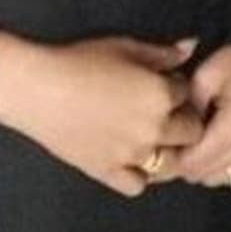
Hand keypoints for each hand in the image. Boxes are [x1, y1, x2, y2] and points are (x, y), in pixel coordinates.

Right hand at [0, 33, 202, 196]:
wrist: (40, 89)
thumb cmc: (82, 61)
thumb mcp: (127, 47)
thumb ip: (163, 53)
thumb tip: (190, 47)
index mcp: (161, 95)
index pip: (188, 92)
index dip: (178, 84)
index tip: (165, 81)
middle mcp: (153, 129)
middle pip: (190, 130)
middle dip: (183, 117)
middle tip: (164, 108)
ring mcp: (132, 155)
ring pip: (171, 163)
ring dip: (169, 149)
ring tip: (154, 134)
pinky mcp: (108, 172)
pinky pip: (138, 184)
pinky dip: (141, 174)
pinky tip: (133, 157)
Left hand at [175, 45, 230, 188]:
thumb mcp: (207, 74)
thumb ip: (186, 108)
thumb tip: (173, 134)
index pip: (192, 164)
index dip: (173, 155)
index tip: (165, 141)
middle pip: (205, 175)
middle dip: (187, 161)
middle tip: (180, 138)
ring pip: (220, 178)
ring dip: (206, 164)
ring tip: (200, 137)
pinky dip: (224, 162)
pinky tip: (218, 139)